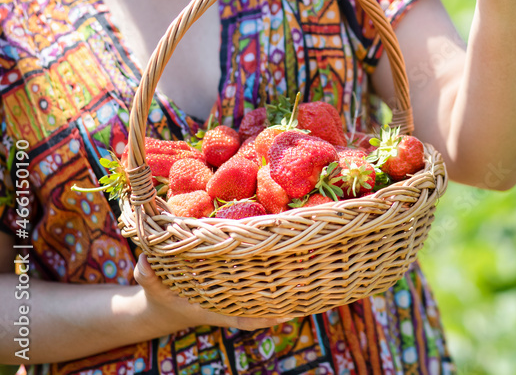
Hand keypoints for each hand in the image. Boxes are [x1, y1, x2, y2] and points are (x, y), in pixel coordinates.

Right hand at [134, 254, 291, 331]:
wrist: (162, 307)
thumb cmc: (159, 295)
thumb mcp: (150, 285)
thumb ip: (146, 274)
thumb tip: (146, 258)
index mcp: (212, 309)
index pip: (242, 319)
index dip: (263, 319)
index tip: (285, 316)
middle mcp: (227, 305)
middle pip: (260, 310)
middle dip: (281, 304)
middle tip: (306, 290)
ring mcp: (231, 298)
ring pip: (261, 298)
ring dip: (282, 292)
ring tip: (308, 280)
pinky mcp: (232, 289)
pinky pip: (255, 290)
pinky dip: (271, 284)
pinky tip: (291, 271)